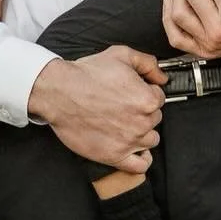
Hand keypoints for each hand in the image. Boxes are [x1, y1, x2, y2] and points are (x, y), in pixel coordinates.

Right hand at [27, 47, 166, 170]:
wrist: (59, 93)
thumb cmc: (86, 75)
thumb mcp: (121, 54)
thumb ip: (148, 63)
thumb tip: (162, 76)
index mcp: (147, 99)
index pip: (159, 99)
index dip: (145, 93)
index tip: (132, 94)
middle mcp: (142, 122)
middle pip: (155, 119)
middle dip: (142, 112)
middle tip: (123, 107)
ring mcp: (129, 141)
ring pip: (150, 140)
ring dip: (142, 133)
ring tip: (125, 125)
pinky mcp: (114, 156)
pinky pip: (140, 165)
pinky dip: (141, 159)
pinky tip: (133, 149)